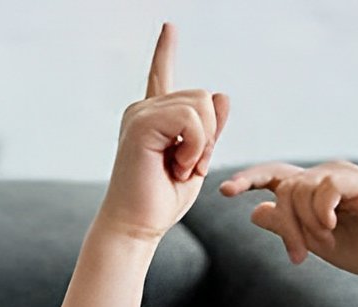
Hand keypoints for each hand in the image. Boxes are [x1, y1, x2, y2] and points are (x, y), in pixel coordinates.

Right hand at [98, 23, 228, 244]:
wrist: (135, 228)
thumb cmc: (160, 202)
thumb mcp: (196, 161)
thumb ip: (209, 129)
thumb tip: (221, 94)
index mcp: (154, 117)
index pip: (162, 74)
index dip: (165, 50)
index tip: (169, 27)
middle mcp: (144, 108)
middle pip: (203, 96)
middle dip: (209, 136)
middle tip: (187, 168)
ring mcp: (140, 112)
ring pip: (200, 104)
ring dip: (202, 144)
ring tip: (179, 169)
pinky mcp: (142, 123)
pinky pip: (190, 118)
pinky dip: (195, 146)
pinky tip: (178, 167)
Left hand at [219, 160, 357, 283]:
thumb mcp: (317, 243)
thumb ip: (288, 227)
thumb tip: (256, 212)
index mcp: (314, 189)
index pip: (274, 176)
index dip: (249, 179)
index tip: (225, 192)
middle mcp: (326, 176)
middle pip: (285, 189)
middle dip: (286, 226)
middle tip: (298, 257)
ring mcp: (344, 176)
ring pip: (302, 190)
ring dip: (306, 224)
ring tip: (325, 243)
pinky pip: (325, 187)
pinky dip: (322, 211)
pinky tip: (333, 227)